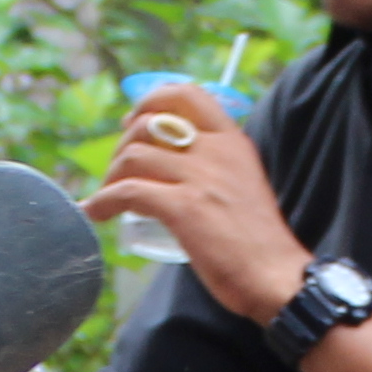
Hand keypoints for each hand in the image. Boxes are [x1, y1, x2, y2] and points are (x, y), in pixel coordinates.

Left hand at [84, 89, 308, 324]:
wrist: (274, 277)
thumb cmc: (258, 242)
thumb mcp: (243, 183)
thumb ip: (216, 166)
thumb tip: (174, 163)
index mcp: (232, 141)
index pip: (186, 94)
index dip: (150, 101)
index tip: (134, 121)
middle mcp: (216, 151)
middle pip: (149, 124)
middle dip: (122, 145)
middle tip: (117, 172)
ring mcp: (200, 178)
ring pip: (133, 156)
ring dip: (110, 176)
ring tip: (107, 197)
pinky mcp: (184, 208)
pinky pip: (127, 192)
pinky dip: (103, 201)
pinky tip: (96, 213)